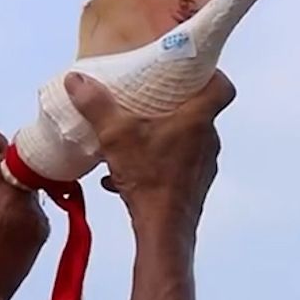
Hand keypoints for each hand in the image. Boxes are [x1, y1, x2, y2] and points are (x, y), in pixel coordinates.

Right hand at [63, 70, 234, 222]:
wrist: (163, 230)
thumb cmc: (148, 179)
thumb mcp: (115, 136)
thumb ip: (96, 105)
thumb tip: (76, 78)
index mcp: (198, 120)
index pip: (223, 87)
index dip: (211, 73)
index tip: (189, 69)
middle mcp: (209, 140)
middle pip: (200, 111)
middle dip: (175, 103)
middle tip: (150, 96)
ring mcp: (205, 164)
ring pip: (186, 139)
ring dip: (162, 133)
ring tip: (132, 134)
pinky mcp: (195, 185)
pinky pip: (177, 164)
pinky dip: (155, 161)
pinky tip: (123, 172)